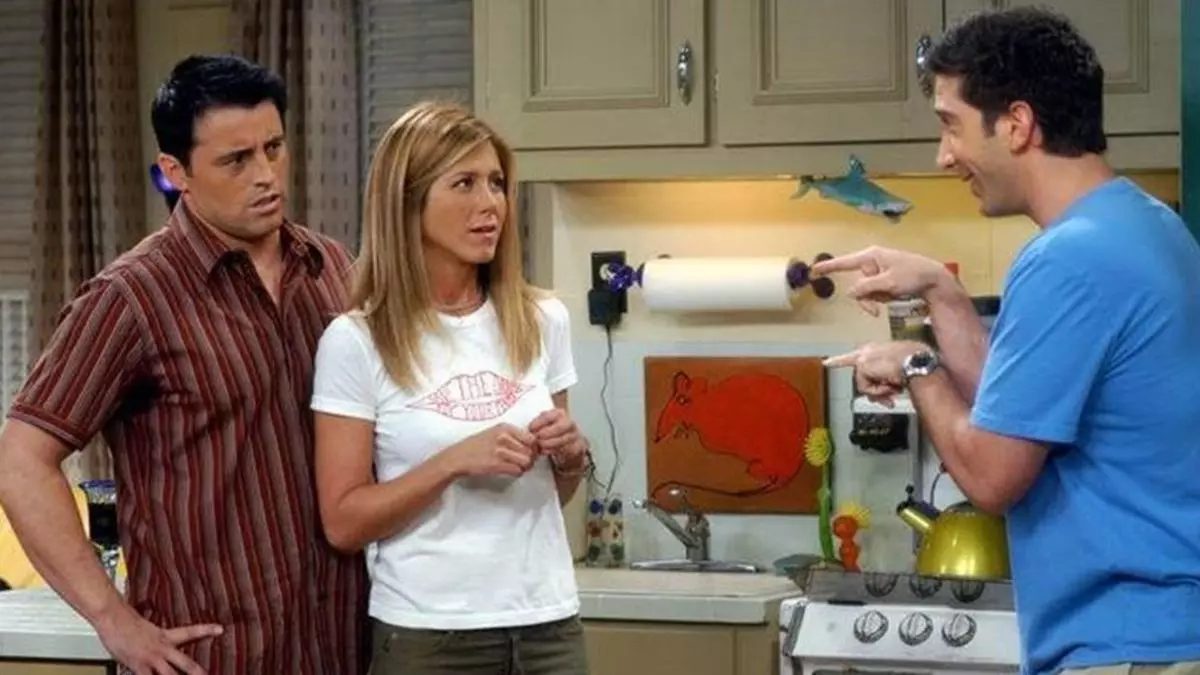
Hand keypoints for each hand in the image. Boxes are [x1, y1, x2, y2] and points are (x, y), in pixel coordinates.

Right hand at [94, 603, 221, 674]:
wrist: (113, 617)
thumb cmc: (126, 622)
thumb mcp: (147, 630)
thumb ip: (155, 640)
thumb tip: (157, 646)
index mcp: (165, 636)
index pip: (191, 630)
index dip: (206, 630)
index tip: (221, 629)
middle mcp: (162, 648)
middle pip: (185, 662)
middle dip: (196, 672)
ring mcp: (151, 658)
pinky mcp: (138, 666)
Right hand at [442, 423, 537, 477]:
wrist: (458, 457)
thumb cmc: (476, 446)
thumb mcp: (494, 432)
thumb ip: (512, 436)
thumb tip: (532, 444)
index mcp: (505, 428)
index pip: (532, 438)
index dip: (533, 447)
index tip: (530, 452)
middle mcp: (504, 437)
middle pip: (531, 451)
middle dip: (530, 459)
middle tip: (525, 463)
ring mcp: (500, 451)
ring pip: (526, 462)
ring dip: (524, 467)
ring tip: (518, 467)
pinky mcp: (496, 464)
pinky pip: (517, 471)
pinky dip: (517, 473)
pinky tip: (510, 471)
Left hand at [528, 408, 586, 473]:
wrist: (569, 443)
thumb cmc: (552, 432)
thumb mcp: (544, 424)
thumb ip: (537, 424)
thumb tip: (527, 430)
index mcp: (559, 414)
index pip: (550, 415)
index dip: (539, 422)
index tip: (530, 429)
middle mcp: (569, 423)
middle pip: (560, 426)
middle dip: (547, 433)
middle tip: (536, 439)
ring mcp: (575, 435)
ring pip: (563, 438)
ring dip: (549, 443)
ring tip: (539, 446)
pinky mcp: (577, 446)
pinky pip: (566, 449)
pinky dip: (554, 450)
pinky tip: (545, 451)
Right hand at [811, 246, 950, 315]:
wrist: (935, 279)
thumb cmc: (913, 276)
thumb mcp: (888, 283)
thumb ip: (866, 288)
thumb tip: (851, 292)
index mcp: (872, 256)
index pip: (845, 262)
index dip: (828, 267)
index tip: (814, 270)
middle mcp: (873, 261)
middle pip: (858, 284)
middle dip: (866, 298)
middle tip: (877, 310)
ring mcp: (880, 270)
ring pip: (866, 290)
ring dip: (875, 299)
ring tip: (891, 299)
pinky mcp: (886, 278)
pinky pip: (875, 291)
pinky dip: (882, 297)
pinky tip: (895, 296)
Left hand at [824, 341, 927, 404]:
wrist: (917, 360)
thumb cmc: (915, 362)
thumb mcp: (898, 372)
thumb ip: (887, 381)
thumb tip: (886, 397)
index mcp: (876, 349)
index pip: (854, 356)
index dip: (839, 360)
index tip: (825, 363)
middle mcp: (867, 351)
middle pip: (862, 378)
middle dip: (877, 392)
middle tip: (889, 402)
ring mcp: (863, 358)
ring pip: (864, 385)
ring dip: (880, 391)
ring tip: (894, 387)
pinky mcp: (862, 366)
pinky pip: (866, 388)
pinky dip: (879, 390)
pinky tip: (890, 385)